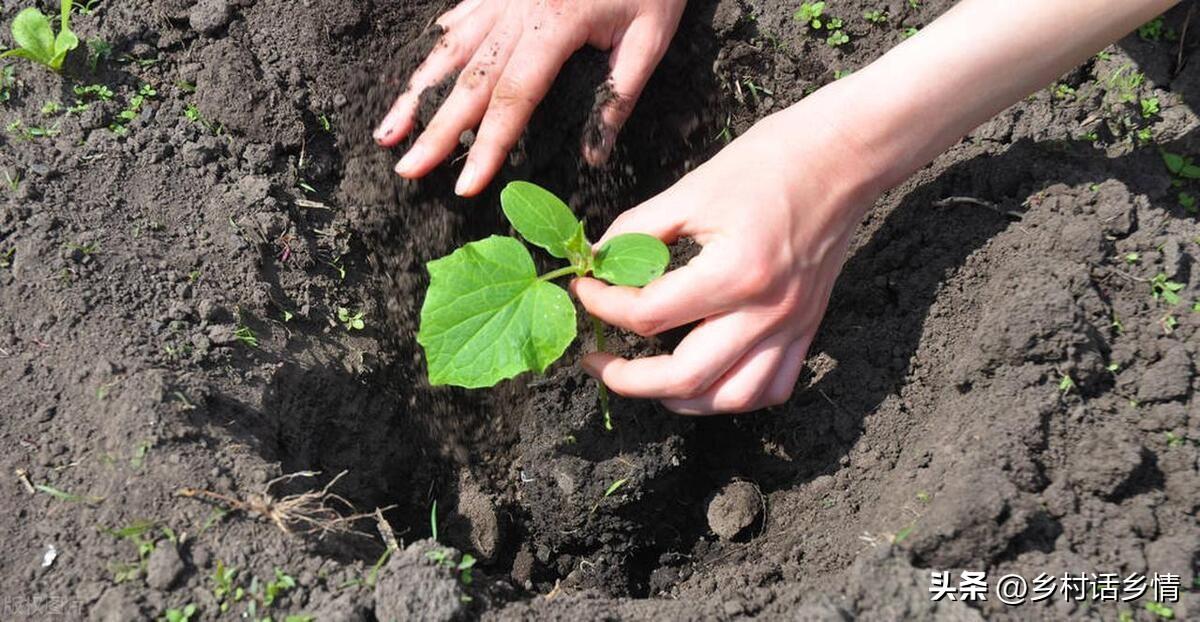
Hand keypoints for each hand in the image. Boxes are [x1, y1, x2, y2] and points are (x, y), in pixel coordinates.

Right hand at [374, 0, 686, 196]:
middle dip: (434, 131)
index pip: (512, 99)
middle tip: (406, 169)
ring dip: (417, 93)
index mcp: (554, 26)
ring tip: (388, 130)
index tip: (466, 187)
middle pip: (468, 80)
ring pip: (451, 50)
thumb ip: (618, 97)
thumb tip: (593, 159)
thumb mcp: (650, 39)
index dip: (487, 147)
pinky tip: (424, 69)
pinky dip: (440, 46)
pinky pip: (463, 18)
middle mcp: (517, 9)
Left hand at [571, 90, 880, 414]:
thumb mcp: (693, 189)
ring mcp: (792, 326)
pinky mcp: (807, 328)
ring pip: (729, 397)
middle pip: (683, 378)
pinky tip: (706, 378)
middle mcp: (766, 312)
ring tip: (645, 379)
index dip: (603, 305)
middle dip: (626, 378)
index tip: (585, 287)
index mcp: (735, 273)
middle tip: (595, 360)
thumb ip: (639, 229)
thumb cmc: (771, 161)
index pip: (649, 315)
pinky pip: (771, 387)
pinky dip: (732, 394)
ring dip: (679, 398)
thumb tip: (598, 258)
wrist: (844, 156)